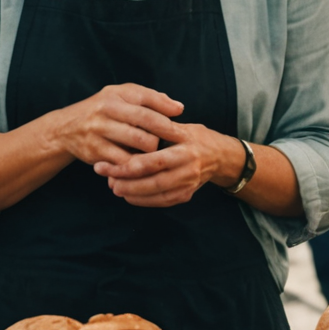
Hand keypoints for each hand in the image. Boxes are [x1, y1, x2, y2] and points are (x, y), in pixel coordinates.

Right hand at [51, 83, 183, 168]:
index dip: (168, 114)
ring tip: (160, 156)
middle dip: (163, 136)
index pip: (148, 102)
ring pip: (137, 143)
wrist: (66, 129)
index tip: (182, 128)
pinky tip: (143, 168)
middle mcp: (106, 110)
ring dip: (152, 152)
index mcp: (116, 95)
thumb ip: (150, 98)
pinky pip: (124, 161)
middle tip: (174, 146)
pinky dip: (137, 166)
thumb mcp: (121, 96)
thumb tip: (179, 108)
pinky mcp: (95, 151)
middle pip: (145, 124)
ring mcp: (99, 131)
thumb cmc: (103, 110)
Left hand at [95, 122, 238, 207]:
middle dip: (126, 182)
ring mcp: (188, 185)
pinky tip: (128, 195)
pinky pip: (162, 202)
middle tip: (106, 179)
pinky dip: (143, 200)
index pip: (153, 161)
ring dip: (132, 193)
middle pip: (153, 182)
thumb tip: (127, 128)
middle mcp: (188, 170)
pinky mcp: (186, 195)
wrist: (221, 156)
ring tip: (113, 187)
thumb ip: (158, 130)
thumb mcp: (181, 127)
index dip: (128, 165)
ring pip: (156, 195)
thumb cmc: (196, 137)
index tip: (106, 164)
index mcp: (185, 150)